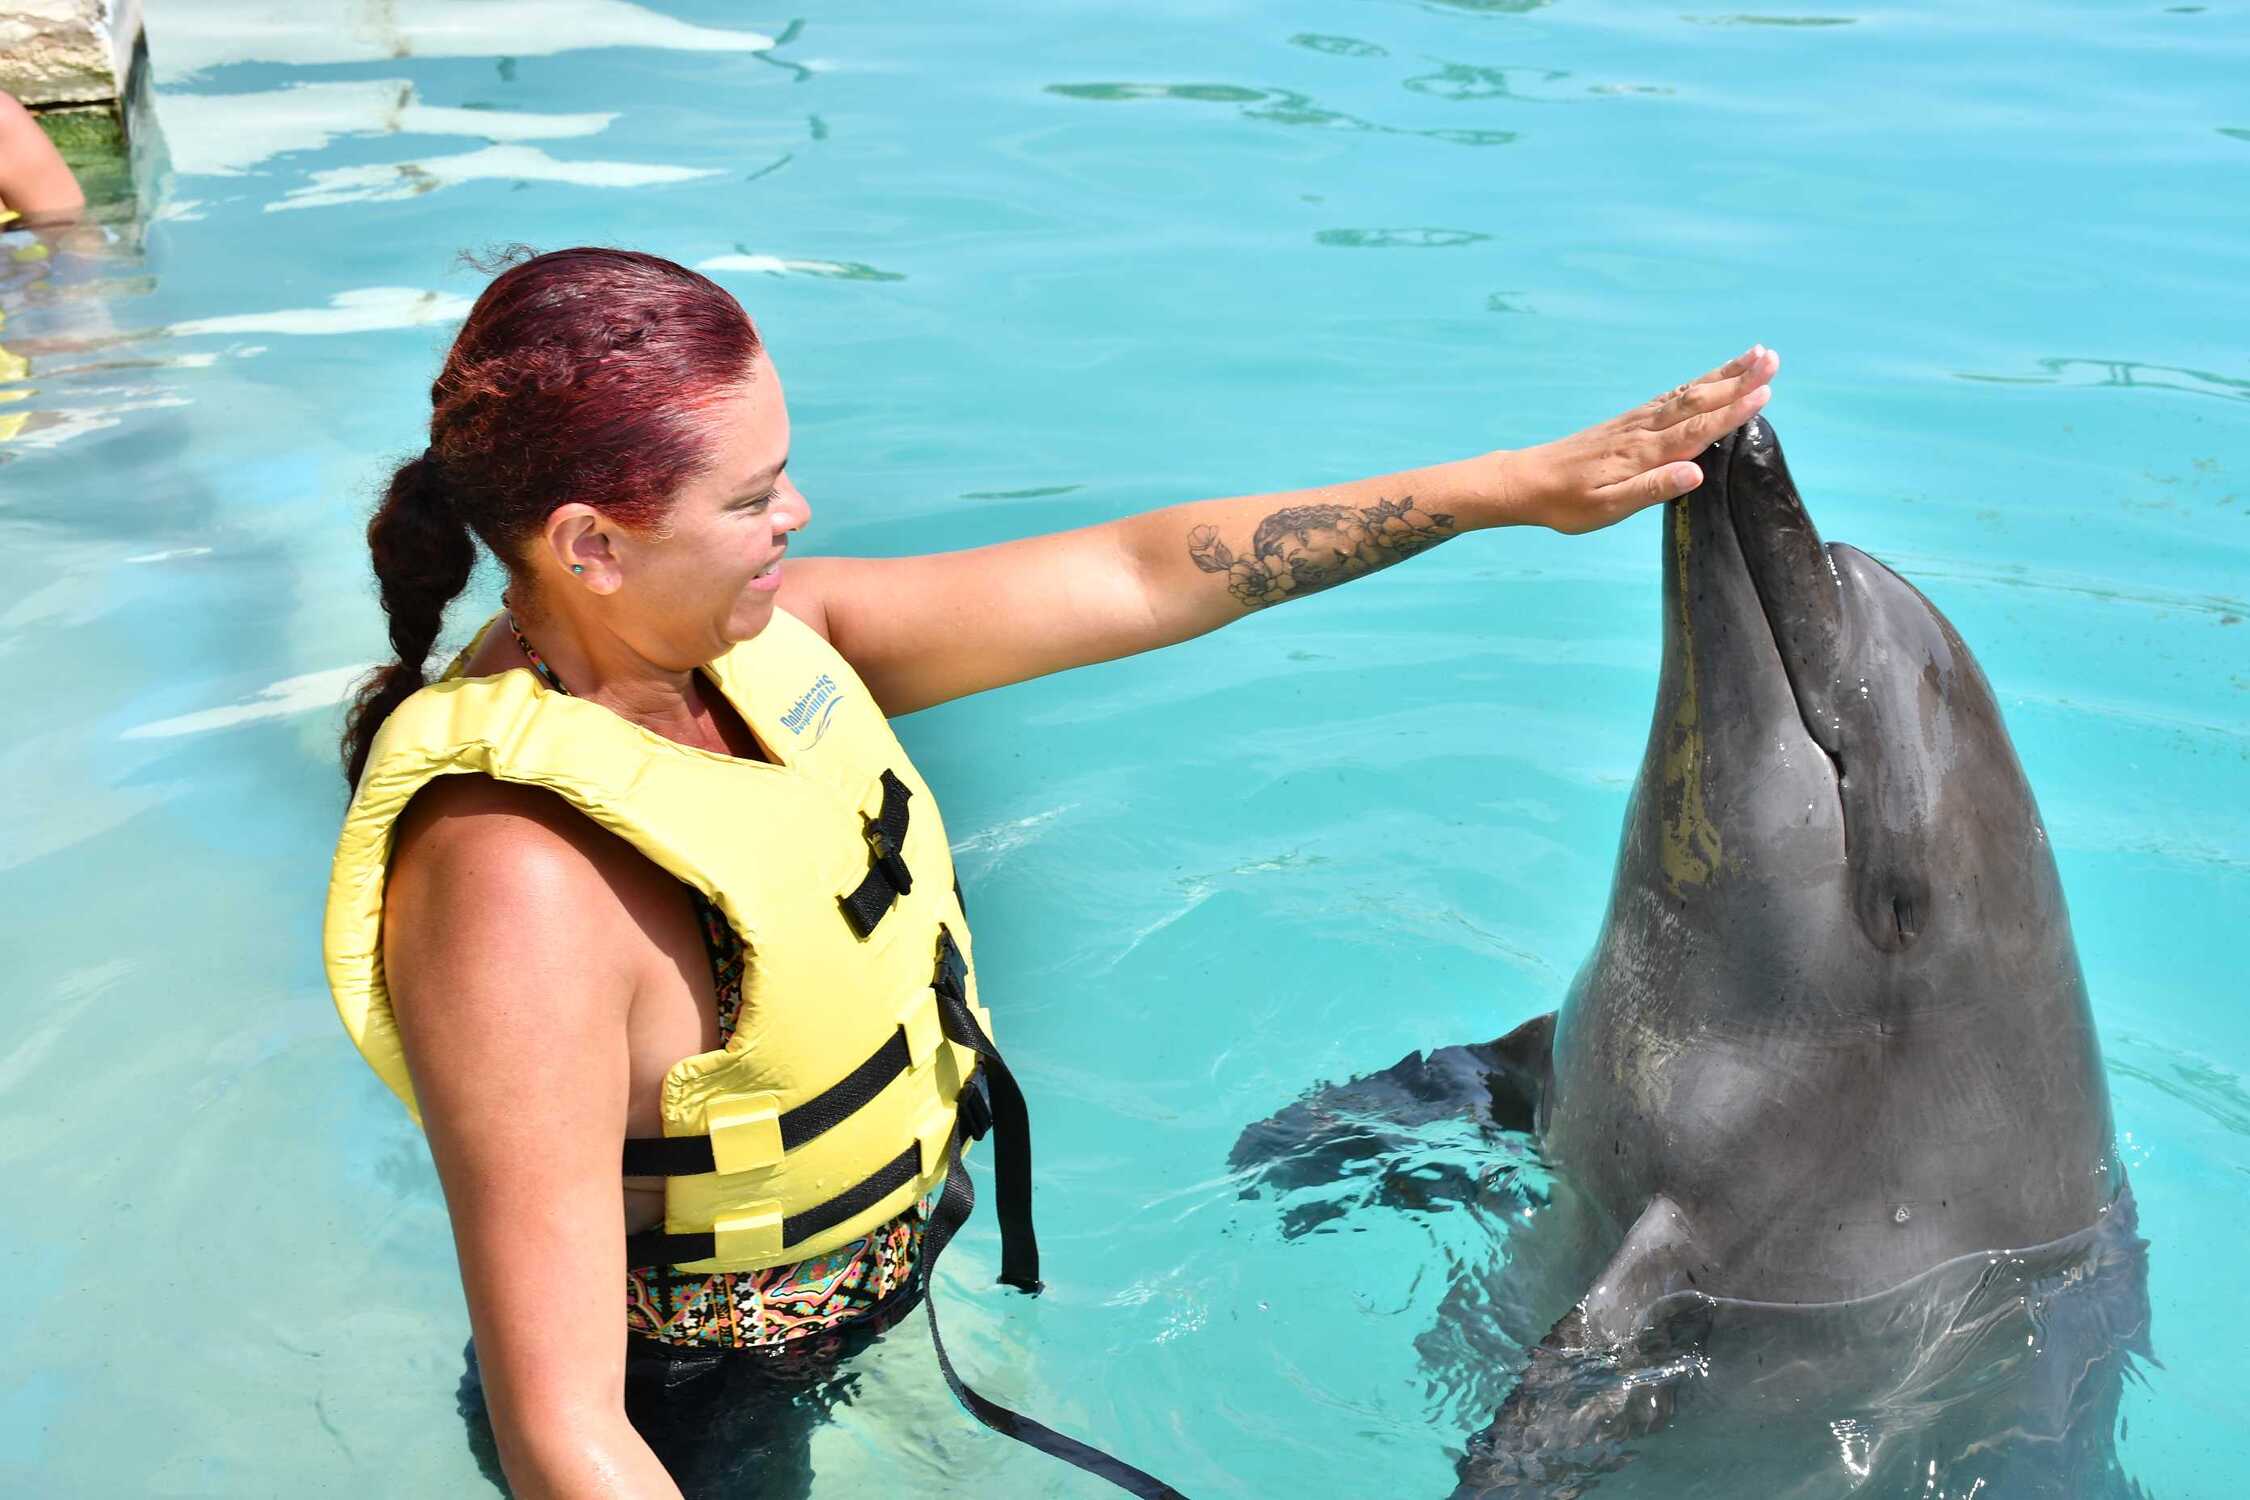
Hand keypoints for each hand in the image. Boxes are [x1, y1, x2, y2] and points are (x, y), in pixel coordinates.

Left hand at [1497, 345, 1779, 534]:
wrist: (1528, 481)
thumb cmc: (1567, 503)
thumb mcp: (1608, 508)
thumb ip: (1652, 489)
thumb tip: (1696, 473)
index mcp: (1644, 453)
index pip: (1698, 428)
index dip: (1733, 412)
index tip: (1765, 393)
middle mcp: (1644, 430)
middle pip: (1699, 400)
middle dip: (1738, 381)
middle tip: (1773, 359)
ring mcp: (1637, 422)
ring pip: (1688, 393)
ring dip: (1723, 374)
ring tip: (1755, 355)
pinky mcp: (1629, 421)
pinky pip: (1671, 396)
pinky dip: (1697, 383)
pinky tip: (1710, 377)